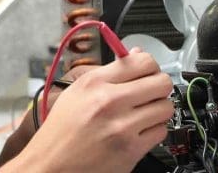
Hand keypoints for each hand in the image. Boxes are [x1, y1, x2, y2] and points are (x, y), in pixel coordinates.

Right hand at [0, 48, 174, 171]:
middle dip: (159, 87)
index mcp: (94, 83)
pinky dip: (153, 131)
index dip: (150, 66)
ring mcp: (122, 127)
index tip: (147, 73)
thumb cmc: (60, 132)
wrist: (50, 166)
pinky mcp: (131, 150)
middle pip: (161, 82)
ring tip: (143, 114)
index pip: (142, 61)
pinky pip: (161, 131)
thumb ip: (109, 72)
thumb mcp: (76, 92)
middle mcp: (109, 102)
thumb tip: (136, 55)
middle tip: (150, 93)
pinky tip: (138, 131)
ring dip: (158, 110)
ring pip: (166, 107)